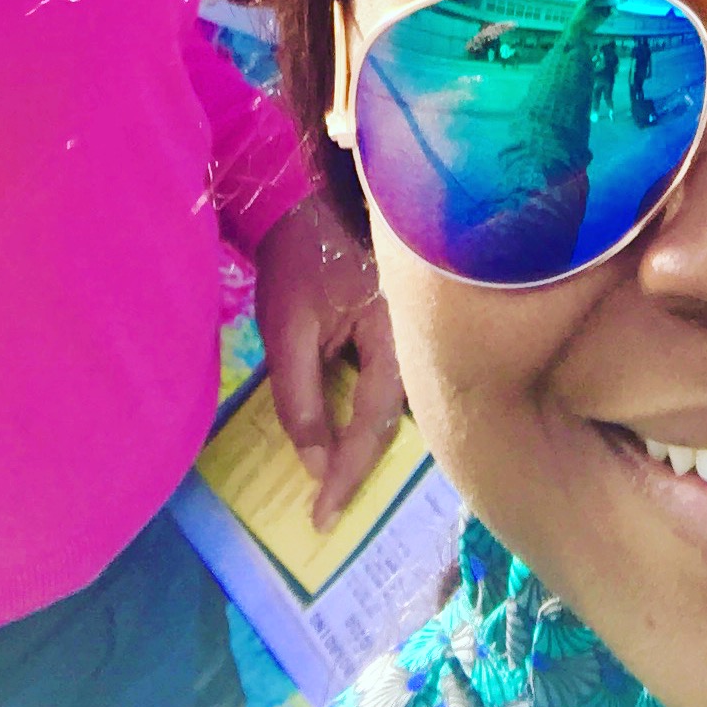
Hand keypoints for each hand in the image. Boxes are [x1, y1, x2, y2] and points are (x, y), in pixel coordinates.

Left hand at [251, 192, 405, 531]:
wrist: (313, 188)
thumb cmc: (302, 251)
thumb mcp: (288, 325)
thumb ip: (300, 395)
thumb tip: (313, 461)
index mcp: (397, 337)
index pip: (374, 425)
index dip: (347, 474)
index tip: (322, 518)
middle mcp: (417, 339)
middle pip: (394, 419)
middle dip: (361, 464)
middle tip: (328, 507)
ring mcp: (410, 329)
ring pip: (394, 400)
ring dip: (364, 439)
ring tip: (333, 476)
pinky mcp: (396, 322)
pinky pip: (386, 377)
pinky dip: (363, 408)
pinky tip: (341, 425)